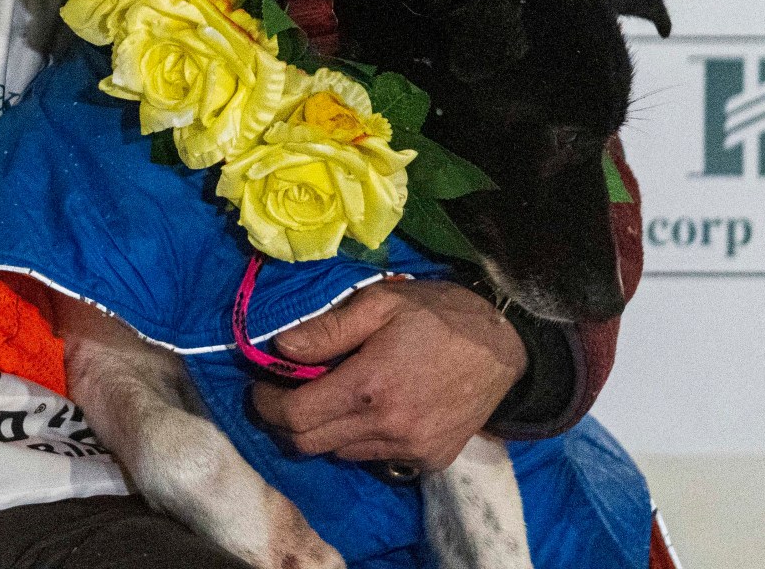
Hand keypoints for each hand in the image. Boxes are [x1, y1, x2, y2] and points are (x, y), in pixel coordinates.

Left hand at [245, 279, 523, 471]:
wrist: (503, 346)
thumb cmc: (438, 315)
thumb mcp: (379, 304)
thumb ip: (326, 329)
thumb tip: (280, 348)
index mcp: (369, 386)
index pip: (295, 417)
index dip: (267, 404)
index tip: (260, 387)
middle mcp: (387, 427)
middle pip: (309, 444)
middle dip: (285, 422)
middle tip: (283, 395)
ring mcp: (410, 450)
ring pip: (340, 453)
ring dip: (324, 430)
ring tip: (330, 397)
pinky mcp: (429, 460)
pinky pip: (375, 458)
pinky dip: (359, 439)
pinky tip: (371, 410)